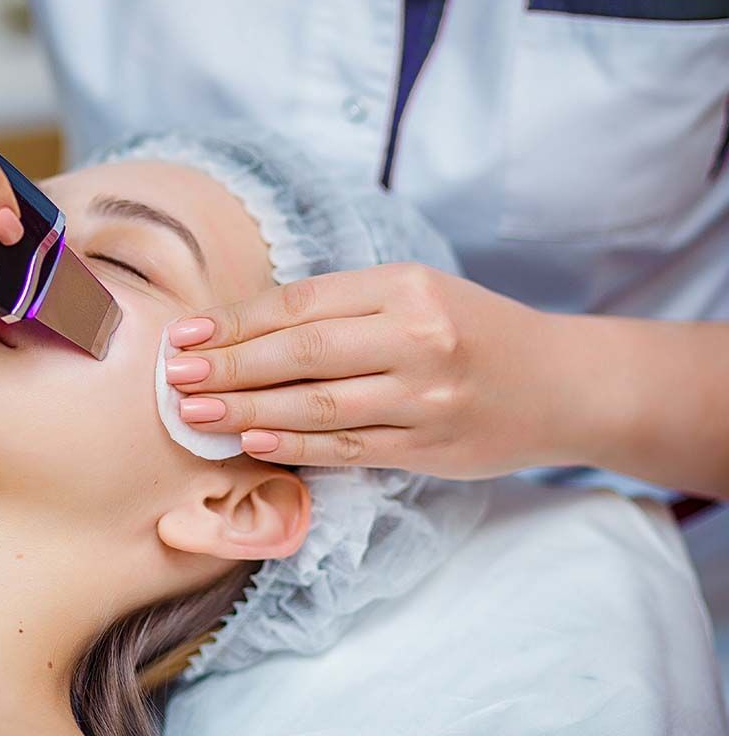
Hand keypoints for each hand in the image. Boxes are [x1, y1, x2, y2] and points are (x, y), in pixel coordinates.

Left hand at [164, 263, 571, 477]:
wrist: (561, 383)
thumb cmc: (472, 331)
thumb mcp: (415, 294)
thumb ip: (342, 308)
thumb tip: (244, 330)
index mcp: (406, 286)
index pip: (301, 303)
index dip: (235, 322)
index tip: (185, 335)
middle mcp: (417, 337)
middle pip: (301, 353)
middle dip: (228, 367)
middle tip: (174, 377)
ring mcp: (425, 397)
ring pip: (318, 405)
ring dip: (247, 410)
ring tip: (194, 415)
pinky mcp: (430, 447)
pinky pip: (348, 448)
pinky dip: (296, 446)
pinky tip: (252, 442)